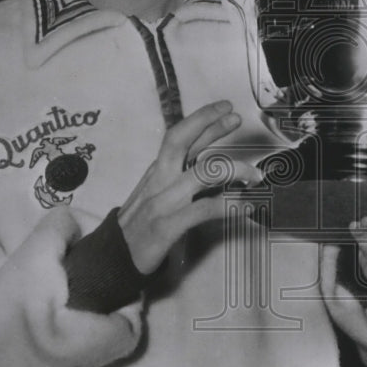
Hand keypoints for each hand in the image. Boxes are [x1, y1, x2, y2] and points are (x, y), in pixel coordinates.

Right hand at [118, 101, 262, 273]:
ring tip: (254, 175)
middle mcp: (158, 181)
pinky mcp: (167, 226)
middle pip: (182, 142)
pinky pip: (204, 210)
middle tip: (235, 118)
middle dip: (210, 126)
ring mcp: (162, 202)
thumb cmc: (137, 228)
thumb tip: (213, 169)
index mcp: (156, 172)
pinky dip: (229, 206)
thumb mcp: (154, 195)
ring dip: (234, 170)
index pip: (179, 137)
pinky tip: (245, 207)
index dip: (202, 119)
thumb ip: (178, 180)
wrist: (112, 259)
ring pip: (202, 173)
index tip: (224, 108)